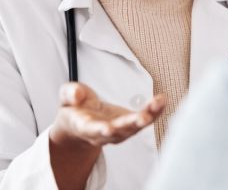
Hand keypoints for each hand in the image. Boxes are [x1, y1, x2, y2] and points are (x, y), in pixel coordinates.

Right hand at [51, 82, 165, 147]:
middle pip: (120, 131)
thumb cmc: (75, 109)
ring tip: (158, 103)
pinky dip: (155, 111)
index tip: (108, 128)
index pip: (94, 130)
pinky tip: (162, 100)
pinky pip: (146, 119)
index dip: (101, 130)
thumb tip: (77, 94)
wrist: (81, 122)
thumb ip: (70, 94)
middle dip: (132, 124)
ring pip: (136, 127)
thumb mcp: (66, 98)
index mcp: (86, 127)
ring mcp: (120, 131)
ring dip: (149, 116)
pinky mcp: (132, 124)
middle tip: (143, 117)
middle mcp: (105, 134)